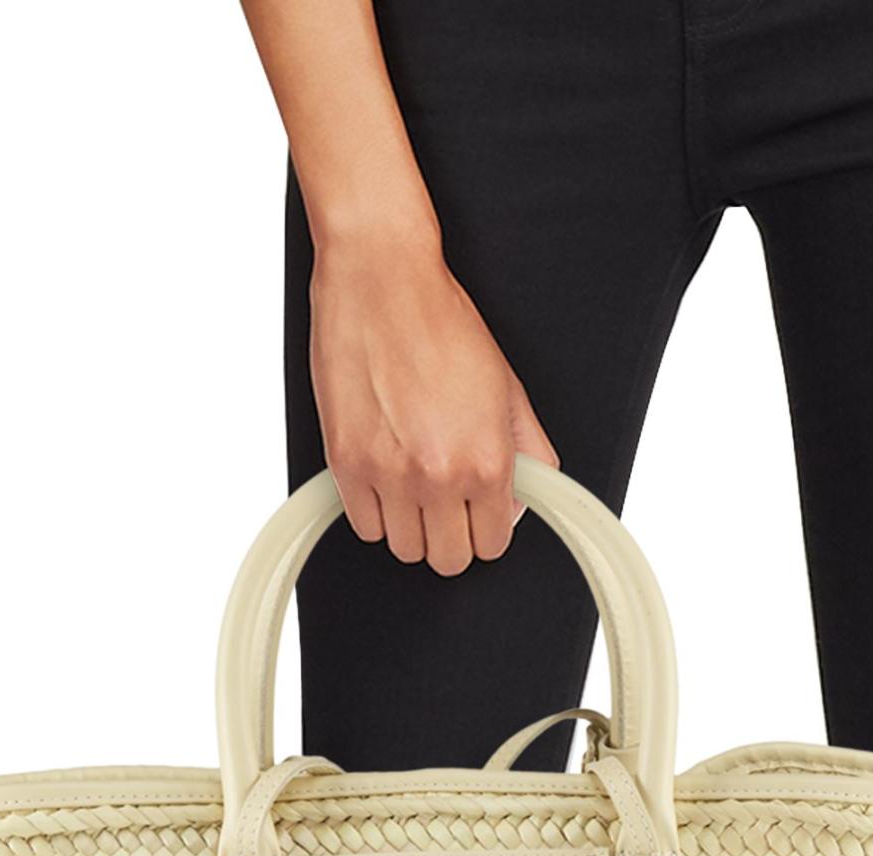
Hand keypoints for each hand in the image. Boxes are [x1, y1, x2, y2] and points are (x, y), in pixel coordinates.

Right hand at [309, 231, 557, 574]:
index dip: (486, 531)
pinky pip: (364, 527)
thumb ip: (526, 451)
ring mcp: (389, 474)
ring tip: (413, 490)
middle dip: (451, 538)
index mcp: (486, 461)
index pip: (491, 545)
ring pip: (404, 550)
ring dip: (411, 527)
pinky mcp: (346, 463)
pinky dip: (375, 513)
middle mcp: (439, 476)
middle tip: (446, 508)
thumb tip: (522, 498)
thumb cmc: (442, 322)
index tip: (478, 516)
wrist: (382, 277)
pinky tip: (383, 481)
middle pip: (448, 560)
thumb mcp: (507, 386)